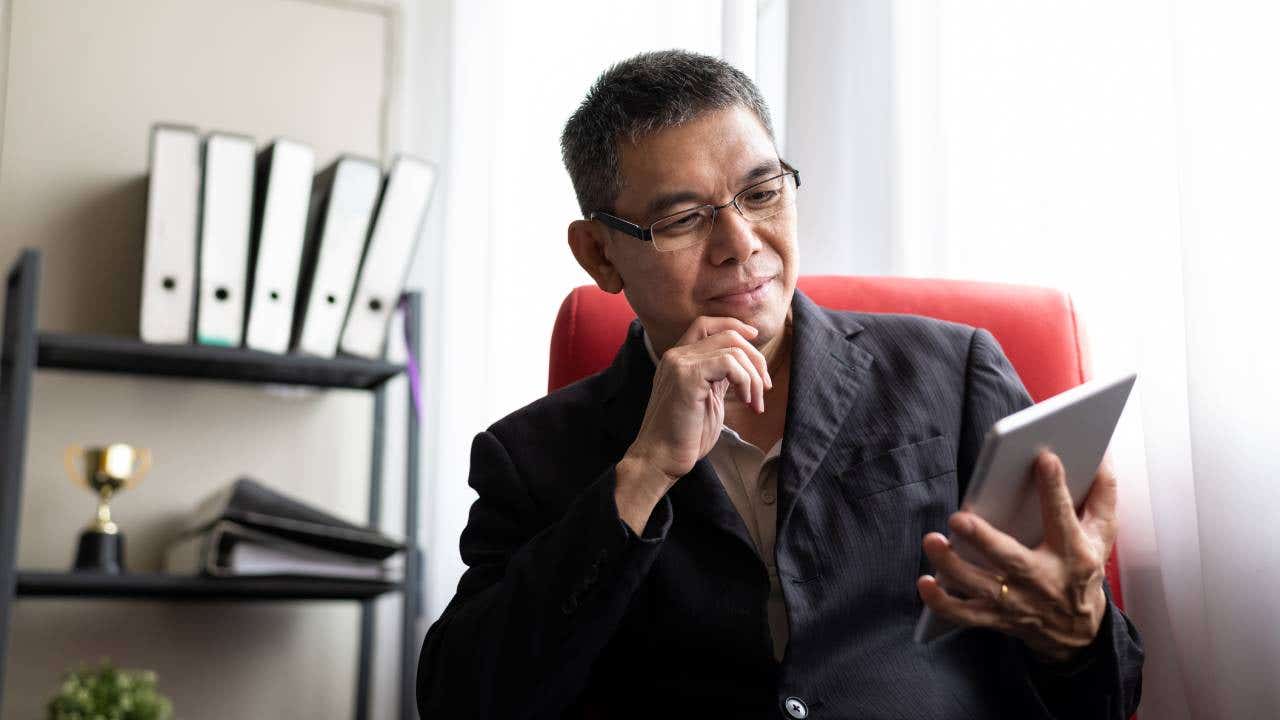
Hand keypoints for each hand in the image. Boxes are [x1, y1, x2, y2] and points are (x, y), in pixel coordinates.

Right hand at [623, 316, 772, 489]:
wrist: (661, 459)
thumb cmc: (685, 436)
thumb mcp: (708, 398)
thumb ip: (720, 377)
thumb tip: (745, 364)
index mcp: (679, 359)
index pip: (706, 324)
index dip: (734, 325)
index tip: (755, 338)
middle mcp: (676, 356)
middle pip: (727, 334)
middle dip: (755, 358)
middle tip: (764, 388)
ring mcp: (680, 363)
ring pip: (733, 349)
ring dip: (754, 377)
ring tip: (754, 402)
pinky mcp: (687, 377)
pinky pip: (729, 362)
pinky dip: (745, 380)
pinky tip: (745, 402)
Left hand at [916, 451, 1117, 662]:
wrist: (1078, 632)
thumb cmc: (1083, 570)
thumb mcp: (1102, 534)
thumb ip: (1103, 493)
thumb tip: (1101, 454)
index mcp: (1072, 553)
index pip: (1063, 517)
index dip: (1055, 489)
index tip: (1045, 459)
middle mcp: (1042, 579)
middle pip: (1010, 559)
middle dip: (983, 539)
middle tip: (958, 518)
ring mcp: (1017, 602)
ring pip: (980, 586)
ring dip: (952, 566)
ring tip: (932, 540)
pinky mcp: (996, 617)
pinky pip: (964, 615)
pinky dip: (941, 602)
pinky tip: (925, 581)